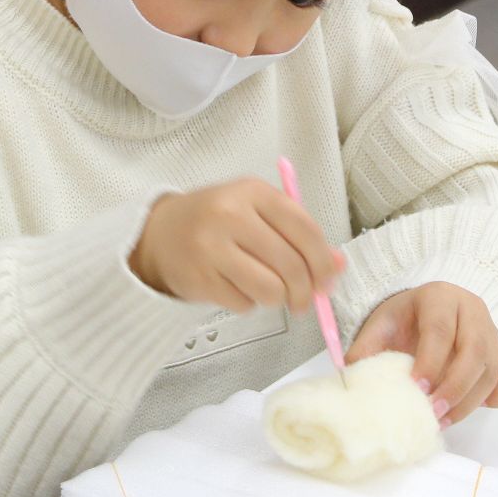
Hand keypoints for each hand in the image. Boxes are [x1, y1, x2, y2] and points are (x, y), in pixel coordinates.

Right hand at [129, 179, 343, 313]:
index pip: (304, 229)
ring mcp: (212, 247)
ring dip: (277, 299)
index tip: (328, 279)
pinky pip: (244, 304)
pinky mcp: (199, 278)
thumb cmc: (216, 221)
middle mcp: (231, 215)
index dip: (323, 261)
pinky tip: (236, 287)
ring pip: (270, 290)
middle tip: (303, 300)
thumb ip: (298, 234)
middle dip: (305, 291)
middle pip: (291, 265)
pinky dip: (248, 304)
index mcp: (253, 192)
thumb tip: (338, 265)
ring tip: (268, 291)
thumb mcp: (258, 213)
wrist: (159, 233)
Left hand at [346, 282, 497, 426]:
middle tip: (432, 412)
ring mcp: (492, 333)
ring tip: (443, 420)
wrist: (429, 311)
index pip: (440, 329)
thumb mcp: (381, 324)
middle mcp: (472, 310)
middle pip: (474, 350)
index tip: (416, 388)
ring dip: (469, 400)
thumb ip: (365, 348)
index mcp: (440, 297)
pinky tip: (473, 409)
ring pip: (492, 369)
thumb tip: (350, 377)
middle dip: (453, 386)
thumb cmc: (404, 320)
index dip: (430, 361)